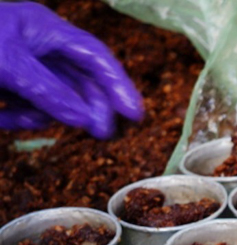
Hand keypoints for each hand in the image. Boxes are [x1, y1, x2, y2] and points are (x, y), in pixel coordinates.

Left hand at [0, 2, 143, 137]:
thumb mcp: (9, 65)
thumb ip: (47, 91)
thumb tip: (84, 119)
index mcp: (45, 29)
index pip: (95, 56)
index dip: (119, 84)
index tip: (135, 115)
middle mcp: (39, 46)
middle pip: (81, 80)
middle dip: (91, 107)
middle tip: (102, 134)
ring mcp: (23, 67)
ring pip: (54, 99)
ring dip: (42, 115)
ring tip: (23, 120)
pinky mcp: (8, 85)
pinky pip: (27, 107)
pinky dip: (18, 116)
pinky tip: (2, 117)